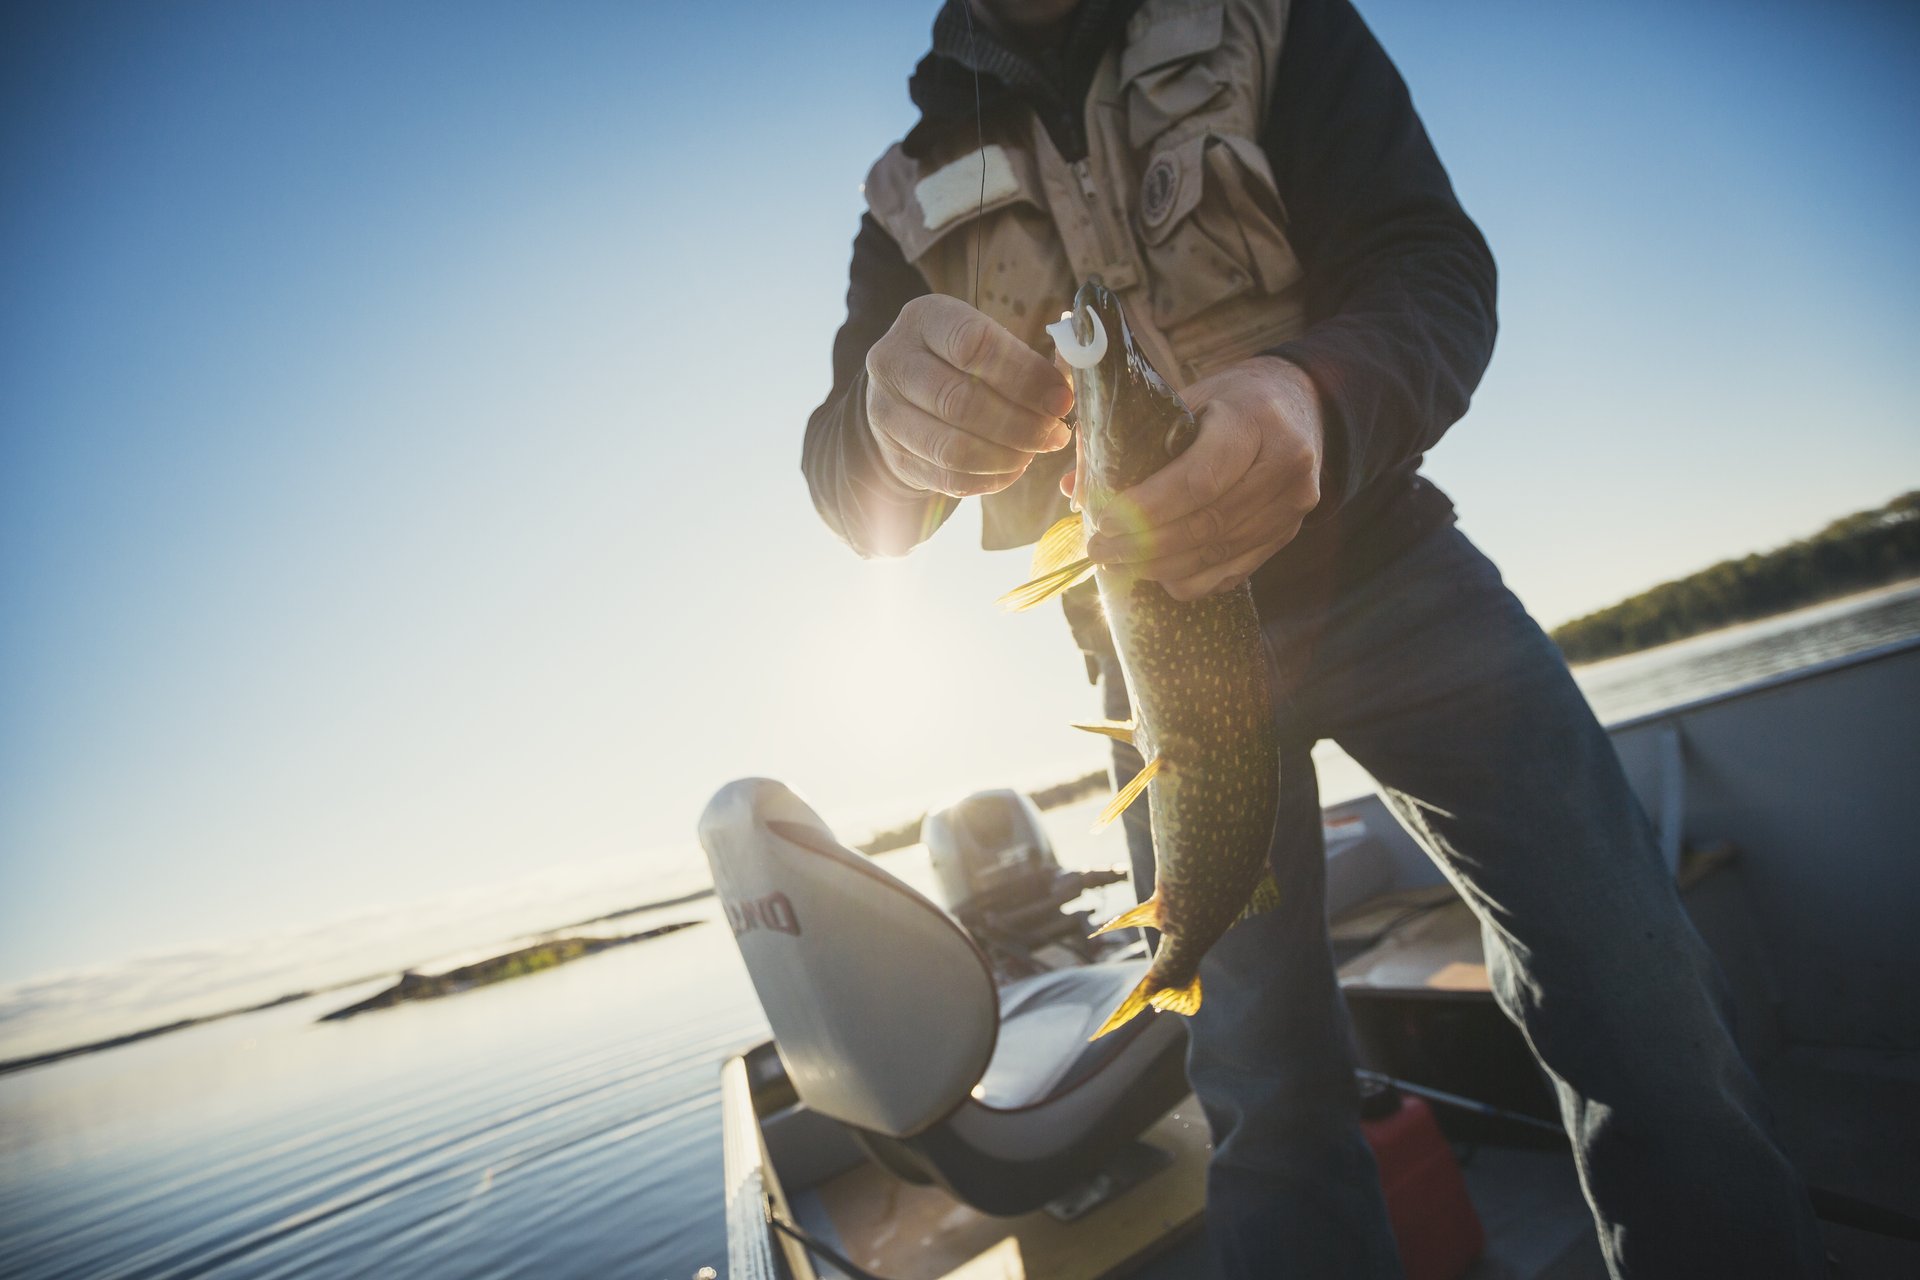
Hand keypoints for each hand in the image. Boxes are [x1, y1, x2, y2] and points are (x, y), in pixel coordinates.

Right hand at [865, 295, 1073, 497]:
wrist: (905, 396)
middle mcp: (892, 361)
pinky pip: (947, 477)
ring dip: (1006, 456)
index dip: (1024, 375)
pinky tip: (1012, 468)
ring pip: (953, 447)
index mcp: (924, 319)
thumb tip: (1063, 392)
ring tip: (1034, 452)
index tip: (1060, 399)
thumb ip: (1025, 359)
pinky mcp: (894, 455)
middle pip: (960, 401)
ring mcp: (884, 412)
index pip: (972, 344)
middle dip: (1020, 424)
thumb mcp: (987, 340)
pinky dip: (989, 479)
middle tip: (1054, 434)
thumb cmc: (961, 362)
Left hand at [1079, 356, 1323, 600]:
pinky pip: (1235, 571)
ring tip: (1119, 565)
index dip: (1149, 509)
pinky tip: (1159, 575)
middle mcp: (1285, 466)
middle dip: (1146, 545)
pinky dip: (1192, 579)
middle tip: (1100, 551)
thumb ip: (1133, 440)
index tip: (1105, 521)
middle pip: (1207, 523)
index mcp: (1254, 422)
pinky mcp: (1289, 533)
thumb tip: (1077, 490)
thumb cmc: (1230, 401)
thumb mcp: (1186, 400)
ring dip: (1162, 568)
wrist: (1299, 405)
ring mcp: (1293, 505)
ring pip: (1219, 554)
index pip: (1199, 479)